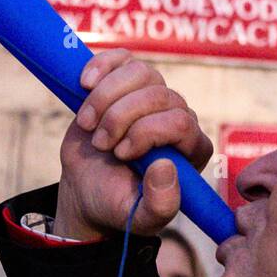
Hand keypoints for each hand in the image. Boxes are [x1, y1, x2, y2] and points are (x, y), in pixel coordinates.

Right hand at [53, 49, 212, 239]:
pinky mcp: (126, 83)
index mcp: (192, 148)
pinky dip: (101, 66)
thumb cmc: (118, 205)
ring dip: (105, 97)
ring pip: (140, 73)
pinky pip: (123, 58)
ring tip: (89, 124)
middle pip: (158, 95)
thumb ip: (161, 204)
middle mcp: (178, 117)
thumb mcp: (141, 218)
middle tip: (101, 144)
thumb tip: (166, 166)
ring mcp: (152, 97)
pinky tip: (84, 84)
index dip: (146, 133)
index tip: (121, 154)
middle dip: (120, 118)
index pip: (179, 122)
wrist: (88, 190)